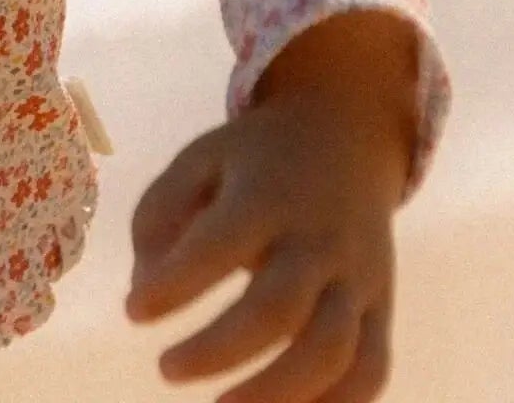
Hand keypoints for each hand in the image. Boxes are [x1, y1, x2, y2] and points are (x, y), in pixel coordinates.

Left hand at [123, 75, 409, 402]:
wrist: (345, 136)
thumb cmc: (254, 159)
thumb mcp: (198, 159)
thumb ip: (159, 214)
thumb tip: (146, 288)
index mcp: (264, 195)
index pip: (218, 245)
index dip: (175, 284)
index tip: (132, 311)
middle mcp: (317, 239)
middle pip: (279, 308)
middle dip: (219, 349)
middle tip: (166, 369)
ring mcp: (358, 277)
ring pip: (333, 350)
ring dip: (279, 393)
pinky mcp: (381, 307)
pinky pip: (371, 369)